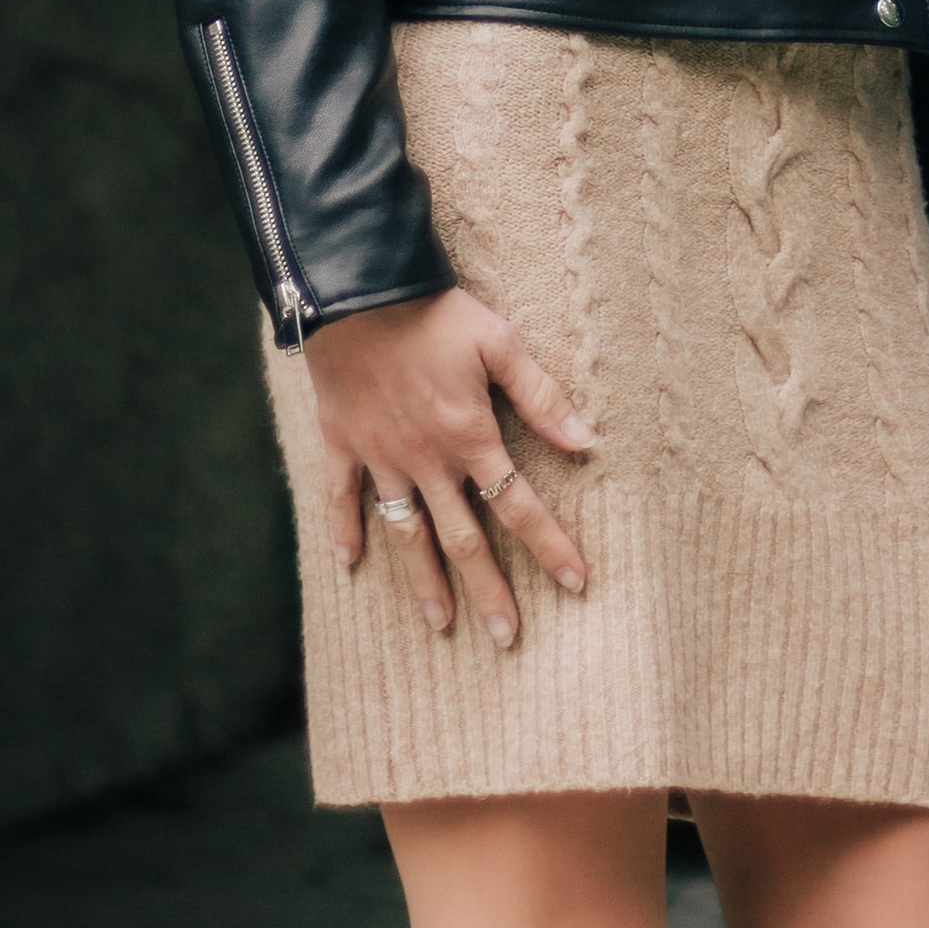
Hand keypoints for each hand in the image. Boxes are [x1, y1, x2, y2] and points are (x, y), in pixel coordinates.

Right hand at [305, 286, 593, 646]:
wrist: (357, 290)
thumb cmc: (435, 312)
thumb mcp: (498, 342)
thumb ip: (541, 396)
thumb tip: (587, 441)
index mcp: (468, 435)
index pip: (518, 504)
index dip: (550, 545)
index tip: (577, 583)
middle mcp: (425, 460)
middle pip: (463, 539)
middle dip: (489, 590)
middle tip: (508, 637)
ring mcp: (380, 457)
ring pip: (405, 534)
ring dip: (424, 582)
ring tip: (439, 625)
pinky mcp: (343, 444)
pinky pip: (341, 498)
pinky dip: (343, 531)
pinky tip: (349, 564)